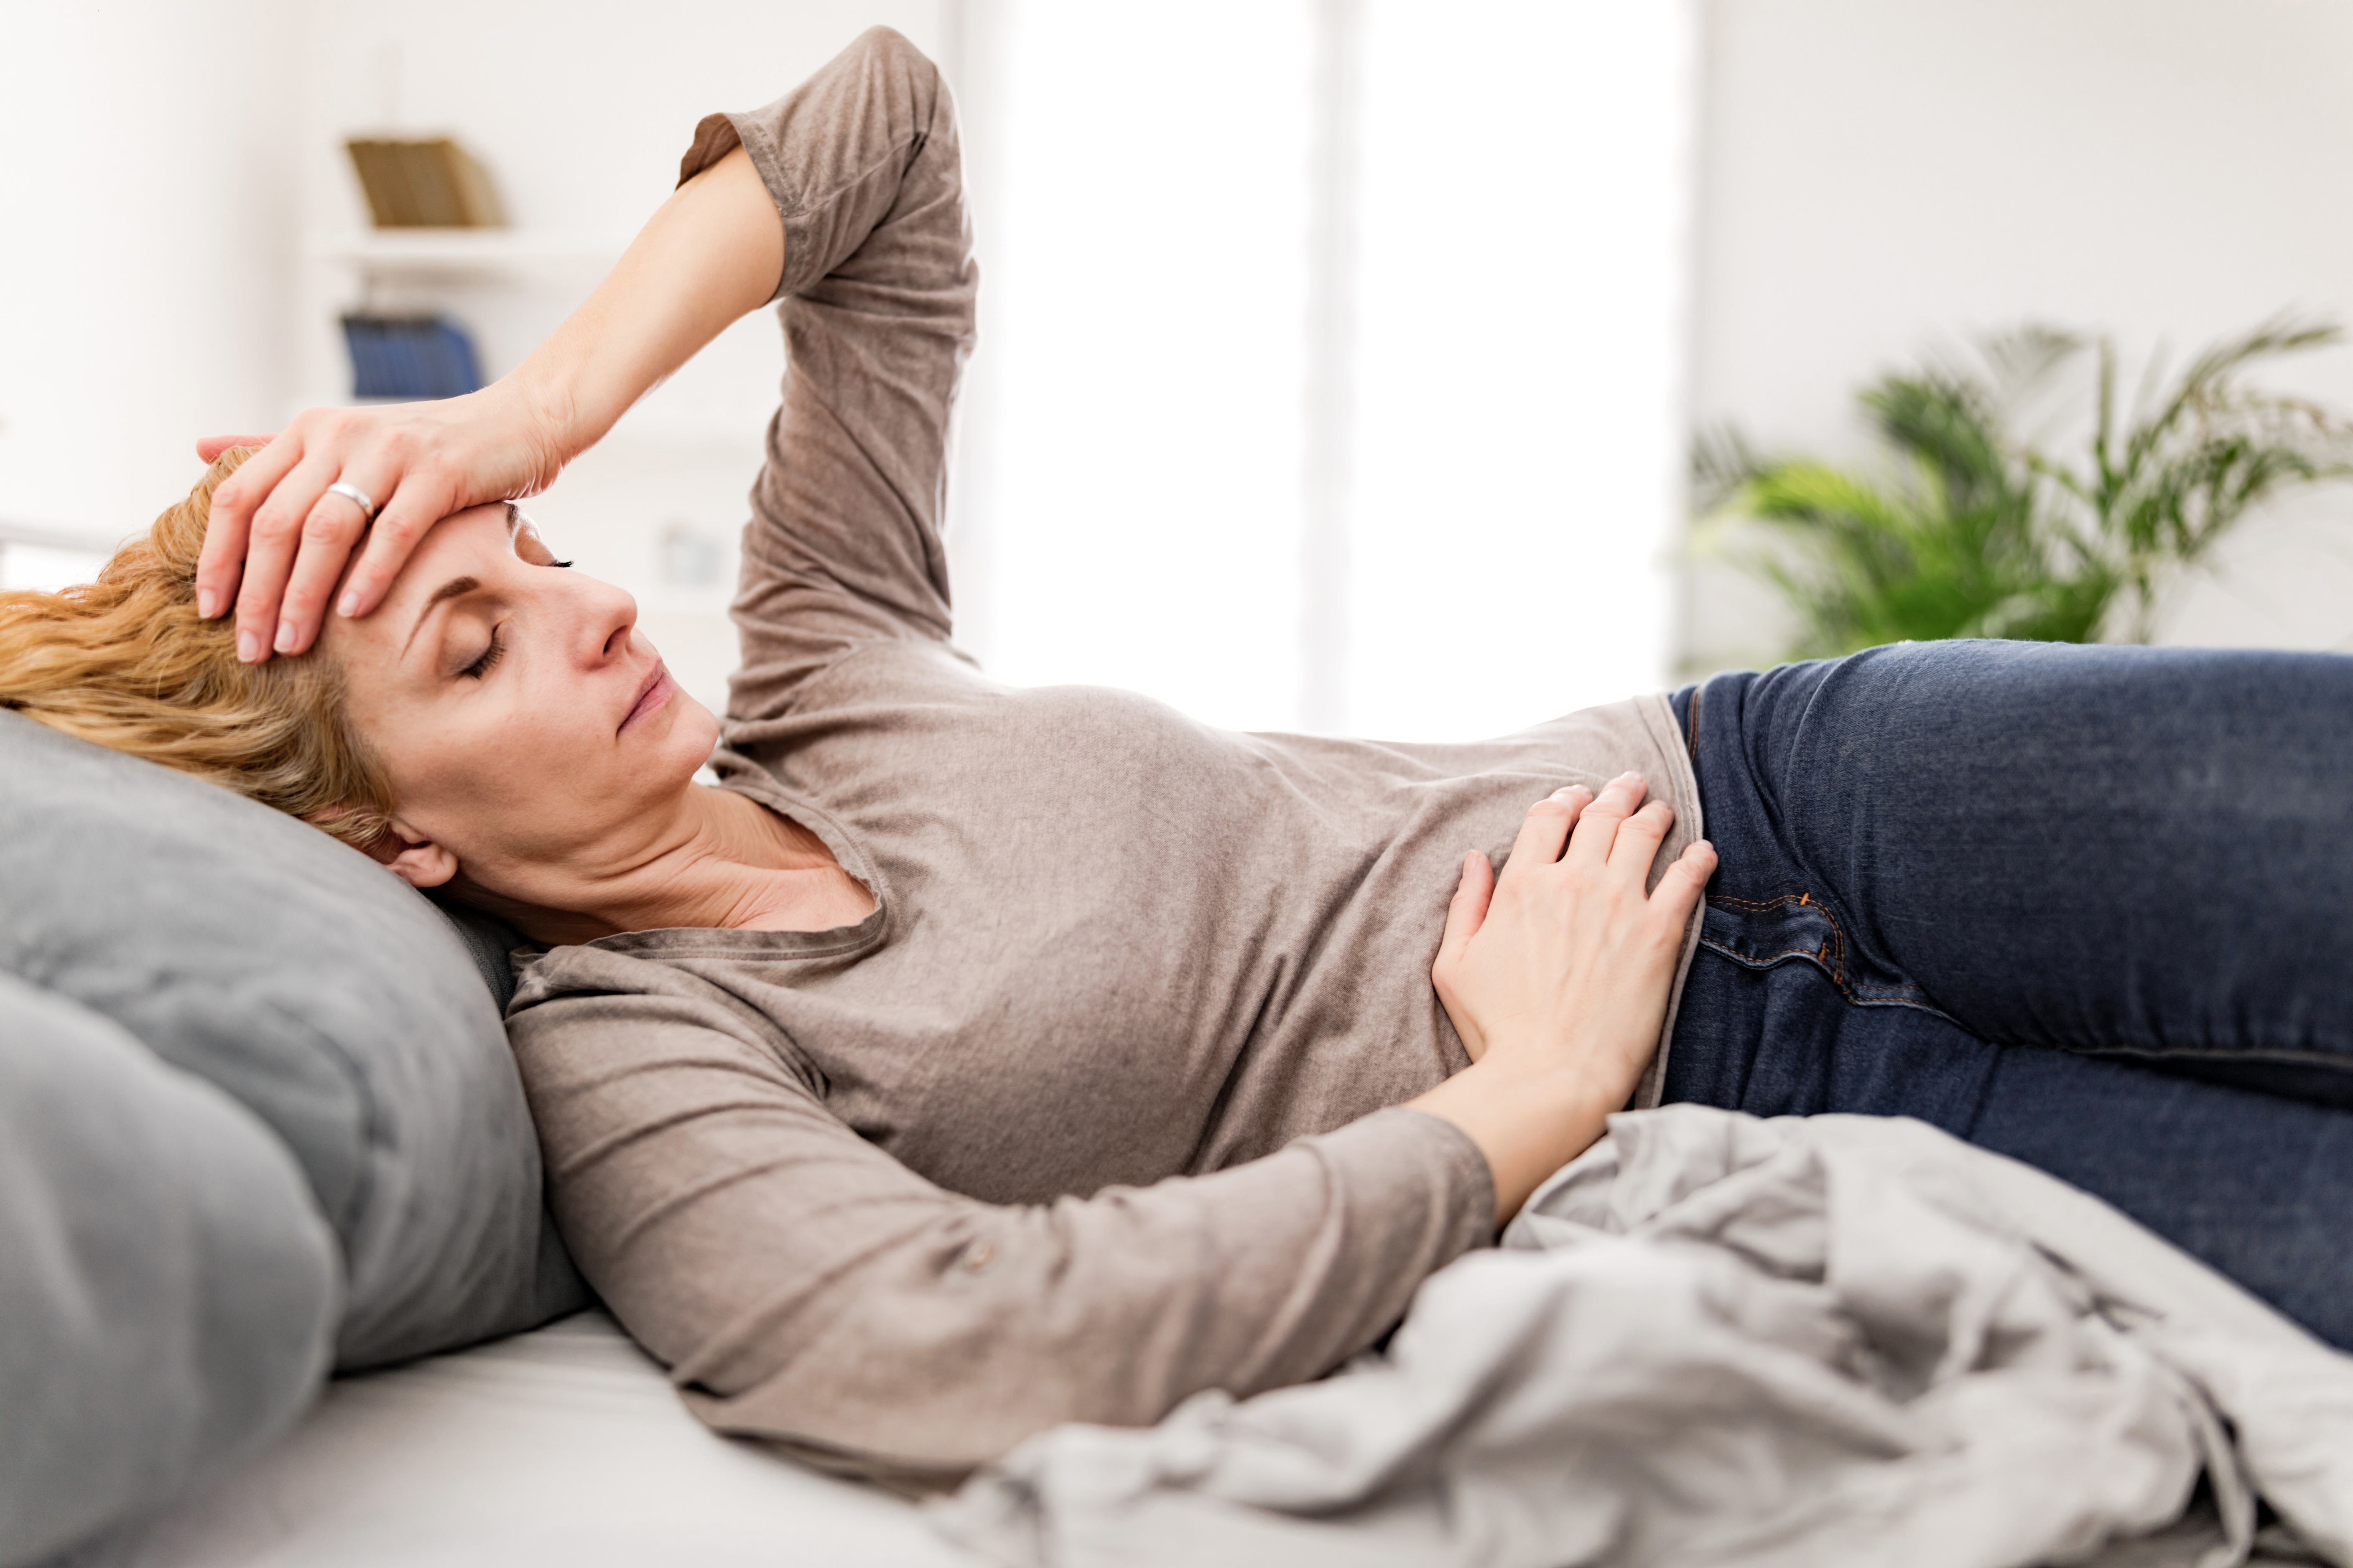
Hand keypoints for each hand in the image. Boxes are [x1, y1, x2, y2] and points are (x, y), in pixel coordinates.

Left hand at [194, 383, 569, 662]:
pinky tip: (353, 613)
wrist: (519, 421)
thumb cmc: (432, 446)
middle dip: (256, 592)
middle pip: (275, 521)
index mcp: (310, 431)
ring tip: (292, 644)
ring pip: (326, 529)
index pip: (239, 496)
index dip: (217, 556)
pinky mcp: (441, 472)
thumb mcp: (348, 441)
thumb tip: (201, 450)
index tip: (208, 611)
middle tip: (250, 648)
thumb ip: (278, 448)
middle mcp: (341, 435)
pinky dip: (370, 574)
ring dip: (303, 594)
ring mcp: (390, 451)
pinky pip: (394, 530)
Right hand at [1435, 772, 1712, 1090]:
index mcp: (1522, 886)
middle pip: (1600, 816)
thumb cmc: (1497, 1029)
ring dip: (1654, 814)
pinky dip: (1697, 858)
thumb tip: (1475, 860)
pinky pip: (1687, 879)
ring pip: (1644, 835)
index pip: (1548, 818)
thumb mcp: (1454, 965)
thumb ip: (1465, 906)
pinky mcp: (1658, 934)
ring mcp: (1620, 904)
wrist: (1550, 1075)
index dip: (1564, 800)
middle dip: (1616, 793)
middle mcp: (1572, 882)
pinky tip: (1703, 851)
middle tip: (1629, 784)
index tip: (1576, 797)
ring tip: (1661, 809)